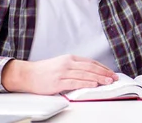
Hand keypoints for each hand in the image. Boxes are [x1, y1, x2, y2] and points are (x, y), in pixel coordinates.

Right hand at [2, 54, 118, 94]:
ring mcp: (63, 72)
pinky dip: (86, 83)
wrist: (27, 74)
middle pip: (90, 67)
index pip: (91, 62)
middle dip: (104, 73)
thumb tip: (90, 73)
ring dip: (99, 78)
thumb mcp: (61, 64)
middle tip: (114, 77)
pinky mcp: (58, 82)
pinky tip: (94, 84)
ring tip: (108, 82)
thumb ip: (74, 67)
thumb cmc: (44, 71)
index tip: (111, 72)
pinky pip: (75, 82)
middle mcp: (68, 63)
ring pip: (85, 74)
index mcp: (70, 58)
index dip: (103, 67)